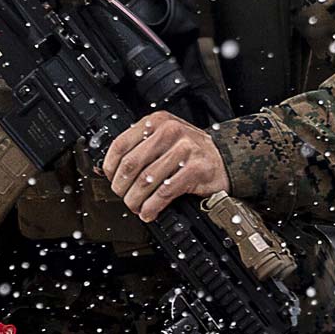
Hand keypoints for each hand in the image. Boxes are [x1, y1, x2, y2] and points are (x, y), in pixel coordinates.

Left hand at [102, 111, 226, 222]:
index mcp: (158, 122)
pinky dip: (152, 206)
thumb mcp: (165, 139)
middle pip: (132, 164)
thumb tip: (108, 170)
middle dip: (122, 187)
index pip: (121, 144)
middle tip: (123, 197)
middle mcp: (170, 132)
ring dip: (136, 200)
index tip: (110, 179)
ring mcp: (184, 149)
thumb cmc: (192, 152)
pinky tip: (149, 212)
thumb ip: (141, 148)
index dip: (110, 166)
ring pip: (146, 180)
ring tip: (135, 207)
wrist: (226, 159)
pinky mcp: (195, 169)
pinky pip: (164, 191)